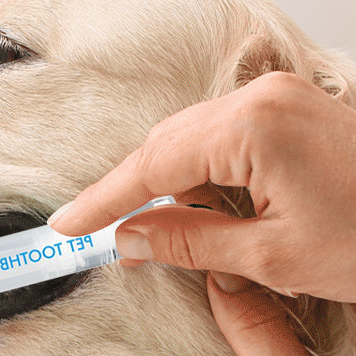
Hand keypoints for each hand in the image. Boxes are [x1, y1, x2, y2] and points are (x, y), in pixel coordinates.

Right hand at [49, 72, 355, 302]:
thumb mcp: (270, 256)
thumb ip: (188, 242)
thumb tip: (127, 238)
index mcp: (252, 126)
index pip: (151, 167)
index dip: (103, 201)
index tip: (67, 227)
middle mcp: (260, 98)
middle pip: (164, 147)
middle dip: (128, 194)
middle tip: (96, 236)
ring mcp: (276, 100)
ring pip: (189, 143)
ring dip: (163, 188)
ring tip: (142, 234)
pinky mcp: (288, 112)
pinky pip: (220, 141)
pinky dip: (197, 178)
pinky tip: (189, 212)